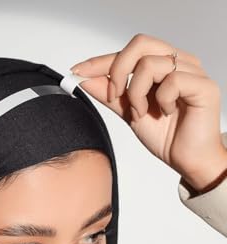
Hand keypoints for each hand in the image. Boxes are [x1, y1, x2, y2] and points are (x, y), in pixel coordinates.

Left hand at [70, 33, 226, 192]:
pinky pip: (172, 80)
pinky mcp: (204, 85)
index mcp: (162, 65)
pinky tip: (166, 113)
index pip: (128, 52)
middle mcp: (178, 62)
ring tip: (141, 113)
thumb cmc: (167, 136)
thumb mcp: (129, 113)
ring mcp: (193, 71)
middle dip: (118, 71)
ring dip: (137, 93)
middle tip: (115, 96)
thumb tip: (85, 79)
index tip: (78, 71)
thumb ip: (110, 95)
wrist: (187, 160)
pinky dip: (161, 100)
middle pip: (140, 44)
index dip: (101, 60)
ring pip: (150, 63)